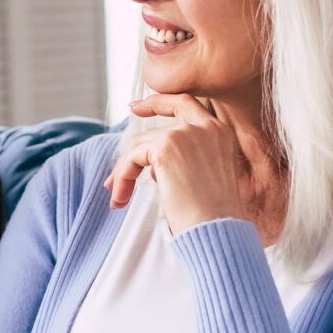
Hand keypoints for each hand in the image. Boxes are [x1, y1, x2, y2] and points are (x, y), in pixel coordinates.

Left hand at [107, 95, 282, 235]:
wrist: (218, 230)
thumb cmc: (213, 215)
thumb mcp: (206, 176)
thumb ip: (185, 158)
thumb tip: (148, 160)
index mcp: (219, 131)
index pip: (184, 102)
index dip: (157, 102)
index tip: (134, 107)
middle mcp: (205, 126)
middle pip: (153, 132)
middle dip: (131, 156)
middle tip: (113, 181)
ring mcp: (184, 133)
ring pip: (139, 147)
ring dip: (124, 173)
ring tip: (119, 199)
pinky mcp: (165, 147)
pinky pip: (131, 158)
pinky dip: (122, 177)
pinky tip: (121, 199)